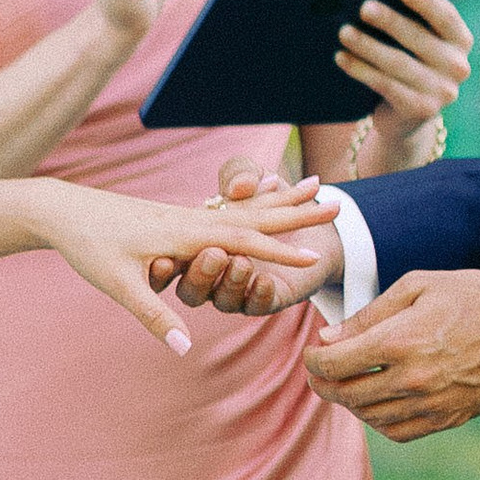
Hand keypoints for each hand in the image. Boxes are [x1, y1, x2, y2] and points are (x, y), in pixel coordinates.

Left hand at [35, 174, 332, 350]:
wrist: (63, 209)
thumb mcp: (118, 286)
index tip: (316, 257)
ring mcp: (185, 213)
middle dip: (298, 213)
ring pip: (246, 207)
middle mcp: (190, 218)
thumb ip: (155, 316)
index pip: (243, 243)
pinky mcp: (177, 213)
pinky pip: (228, 207)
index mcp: (183, 235)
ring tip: (316, 186)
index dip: (280, 252)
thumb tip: (185, 348)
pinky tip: (267, 198)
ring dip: (283, 200)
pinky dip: (255, 202)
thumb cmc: (88, 247)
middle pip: (256, 216)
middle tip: (340, 203)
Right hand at [164, 157, 345, 316]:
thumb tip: (241, 186)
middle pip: (198, 281)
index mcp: (200, 242)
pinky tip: (265, 281)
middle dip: (201, 273)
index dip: (168, 263)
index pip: (182, 251)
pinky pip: (257, 305)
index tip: (159, 262)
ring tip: (242, 262)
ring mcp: (238, 286)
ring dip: (231, 280)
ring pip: (224, 296)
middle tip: (211, 256)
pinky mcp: (266, 298)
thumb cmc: (277, 190)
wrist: (320, 216)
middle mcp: (214, 269)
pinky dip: (260, 294)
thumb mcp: (250, 174)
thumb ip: (239, 174)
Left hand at [302, 267, 479, 440]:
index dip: (314, 360)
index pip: (334, 363)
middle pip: (346, 394)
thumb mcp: (418, 286)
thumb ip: (370, 314)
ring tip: (346, 384)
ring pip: (369, 416)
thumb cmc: (475, 295)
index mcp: (400, 341)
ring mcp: (431, 404)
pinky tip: (377, 403)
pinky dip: (379, 421)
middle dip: (323, 383)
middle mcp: (412, 379)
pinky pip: (399, 431)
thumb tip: (330, 338)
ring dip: (349, 402)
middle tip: (318, 372)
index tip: (313, 352)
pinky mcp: (449, 418)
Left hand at [326, 0, 472, 178]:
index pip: (446, 16)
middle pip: (418, 38)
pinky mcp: (421, 110)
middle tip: (363, 7)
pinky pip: (385, 85)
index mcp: (461, 41)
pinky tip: (341, 58)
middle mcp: (458, 67)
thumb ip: (412, 20)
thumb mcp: (418, 43)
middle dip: (389, 20)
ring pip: (398, 62)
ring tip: (344, 32)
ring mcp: (442, 92)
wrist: (406, 117)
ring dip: (367, 45)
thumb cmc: (409, 64)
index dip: (425, 1)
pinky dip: (361, 70)